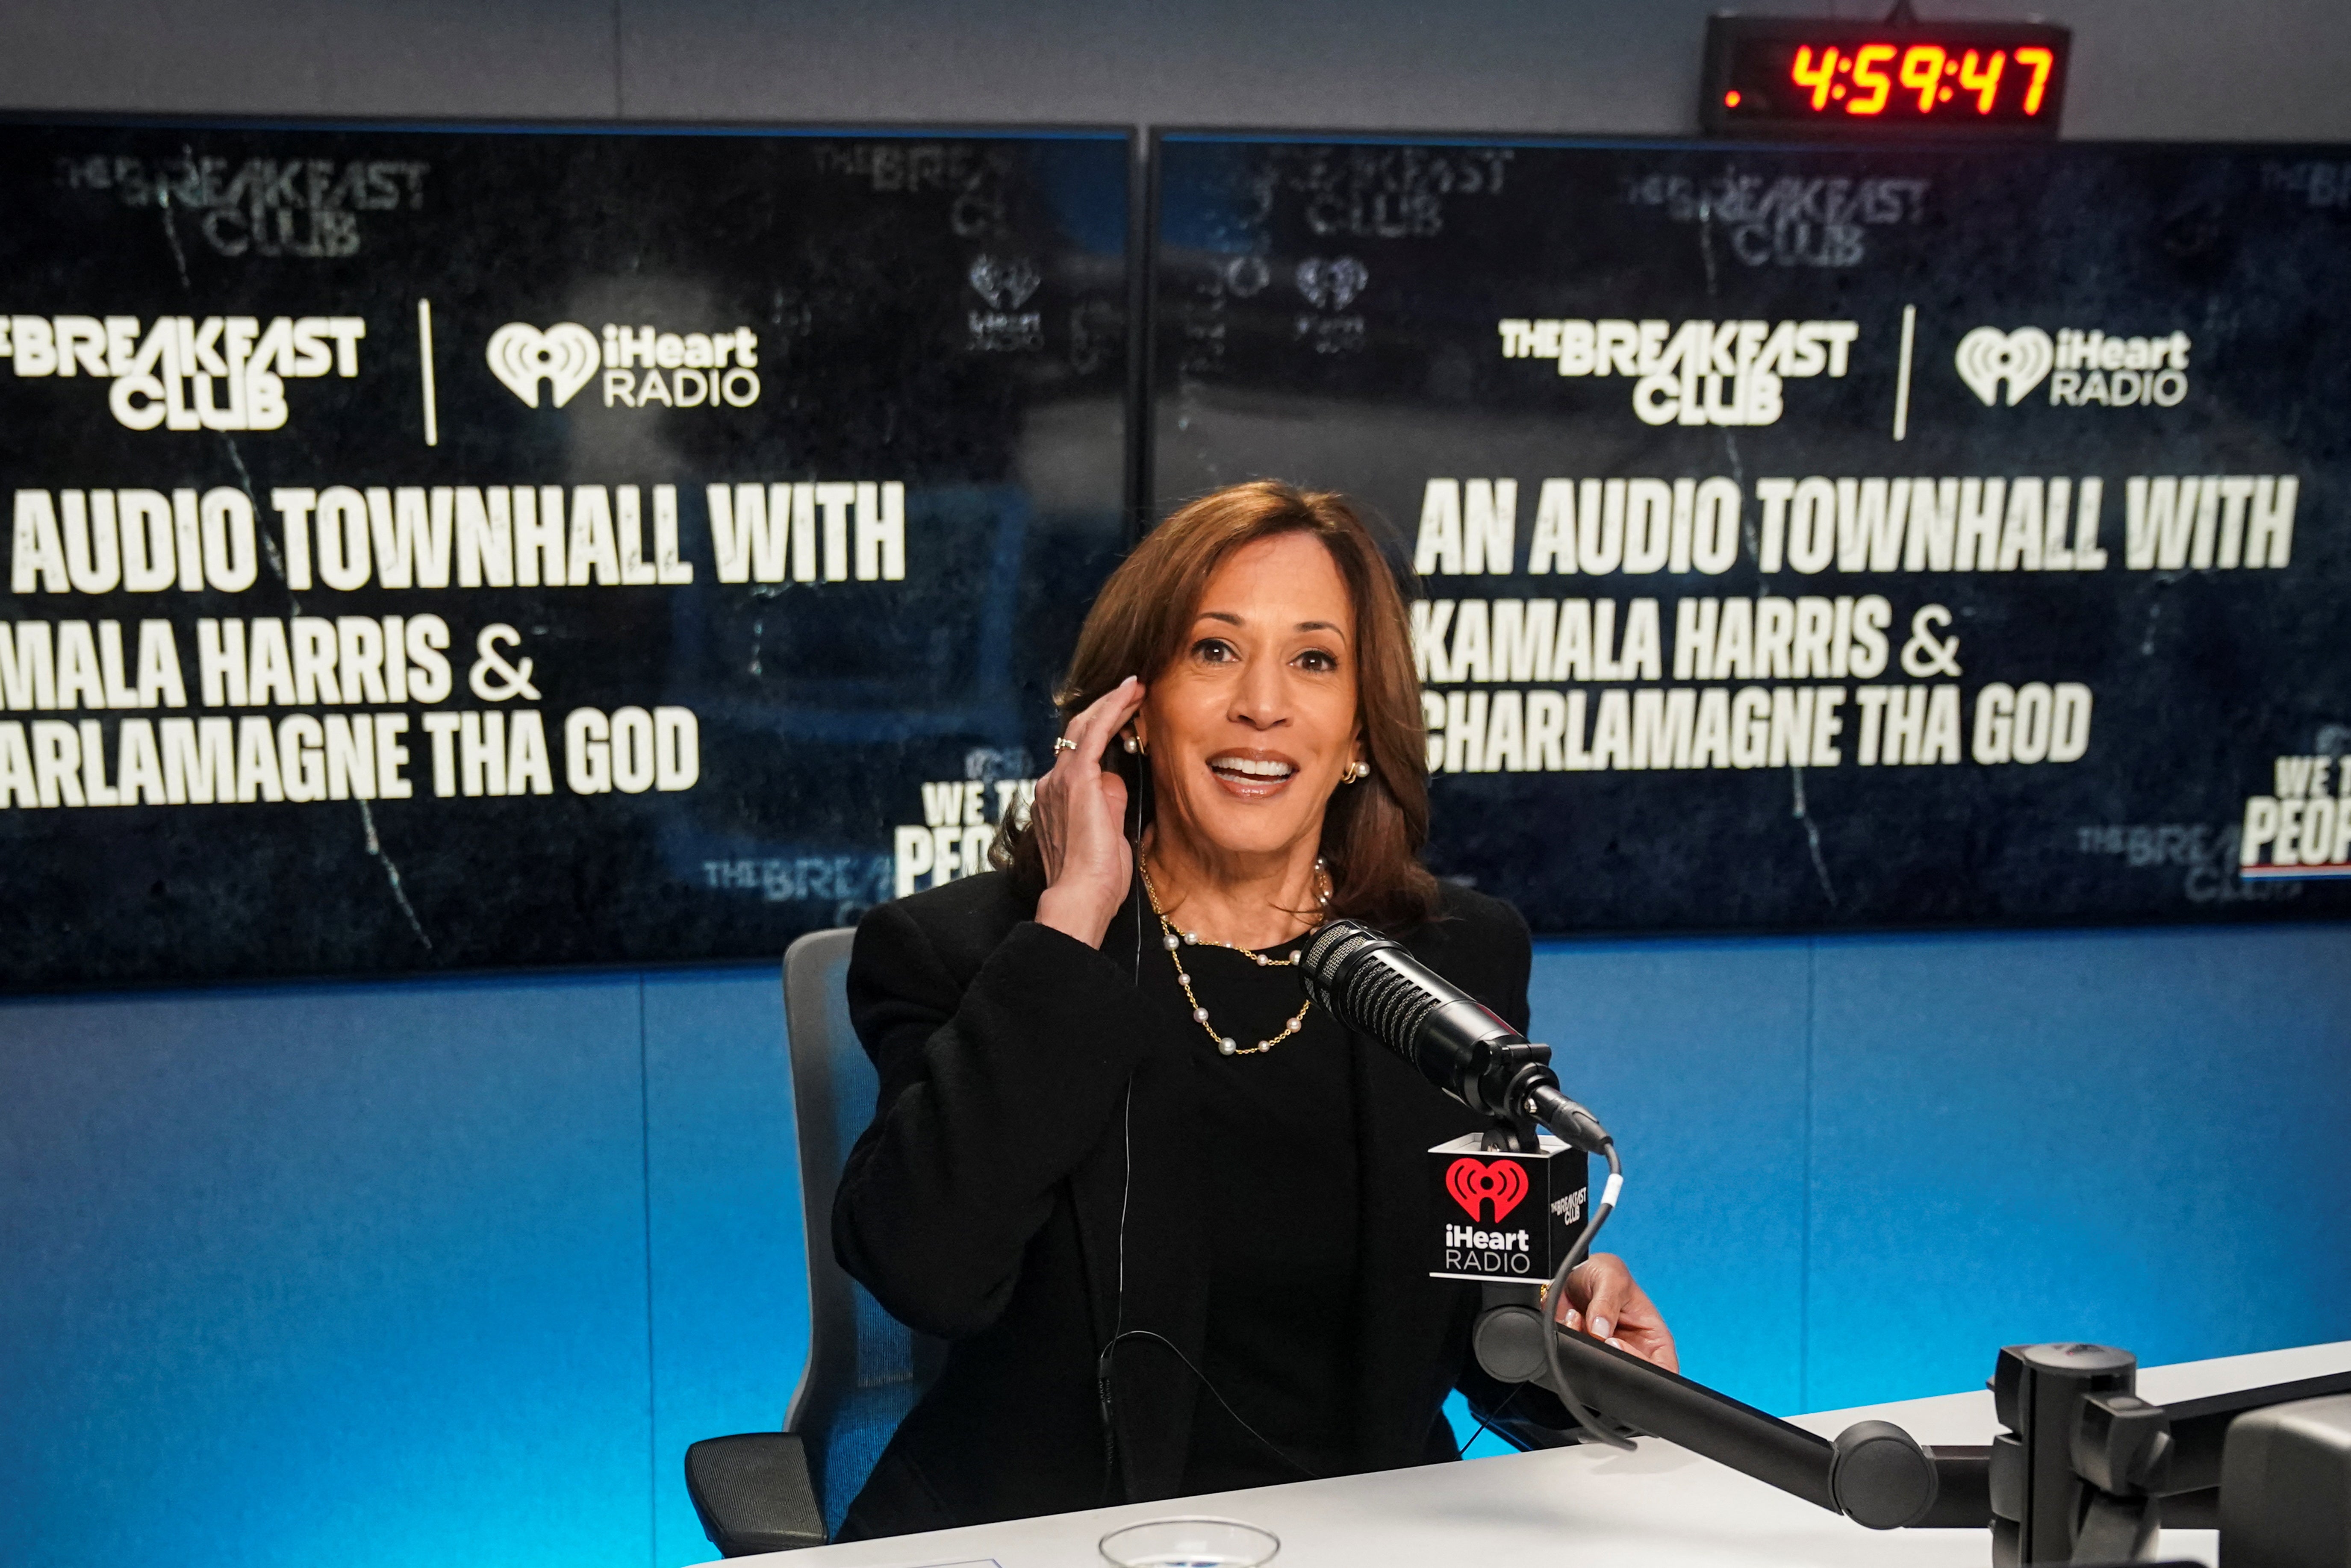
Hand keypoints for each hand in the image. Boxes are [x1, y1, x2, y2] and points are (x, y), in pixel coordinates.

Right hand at [1031, 676, 1146, 948]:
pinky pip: (1094, 733)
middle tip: (1131, 691)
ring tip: (1135, 687)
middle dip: (1104, 709)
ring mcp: (1060, 780)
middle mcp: (1052, 784)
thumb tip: (1117, 780)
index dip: (1100, 731)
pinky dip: (1113, 709)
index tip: (1124, 716)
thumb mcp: (1109, 835)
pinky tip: (1131, 693)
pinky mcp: (1076, 779)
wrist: (1080, 896)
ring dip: (1111, 704)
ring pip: (1084, 727)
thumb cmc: (1097, 879)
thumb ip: (1111, 805)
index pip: (1078, 755)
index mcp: (1057, 799)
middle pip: (1077, 733)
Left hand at [1553, 1253, 1677, 1371]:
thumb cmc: (1604, 1274)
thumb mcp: (1611, 1278)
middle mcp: (1633, 1350)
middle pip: (1631, 1376)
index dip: (1644, 1367)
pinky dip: (1569, 1340)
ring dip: (1584, 1346)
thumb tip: (1600, 1330)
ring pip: (1600, 1369)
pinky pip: (1575, 1358)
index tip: (1616, 1343)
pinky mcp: (1585, 1352)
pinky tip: (1571, 1318)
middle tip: (1596, 1335)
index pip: (1663, 1368)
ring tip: (1580, 1318)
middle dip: (1608, 1359)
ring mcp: (1608, 1354)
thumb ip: (1607, 1303)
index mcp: (1653, 1338)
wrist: (1573, 1273)